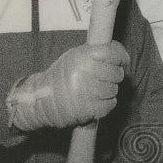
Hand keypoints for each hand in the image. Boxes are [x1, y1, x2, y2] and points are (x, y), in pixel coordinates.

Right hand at [7, 42, 126, 131]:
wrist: (40, 100)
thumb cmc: (60, 77)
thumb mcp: (73, 58)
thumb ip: (96, 54)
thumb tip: (121, 56)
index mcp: (82, 56)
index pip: (113, 52)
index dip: (121, 57)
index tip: (122, 61)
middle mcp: (86, 72)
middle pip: (117, 73)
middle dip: (114, 76)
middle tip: (104, 78)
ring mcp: (88, 92)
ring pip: (114, 90)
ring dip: (109, 91)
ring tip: (95, 90)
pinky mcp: (89, 110)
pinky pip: (110, 104)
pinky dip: (106, 104)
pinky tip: (95, 101)